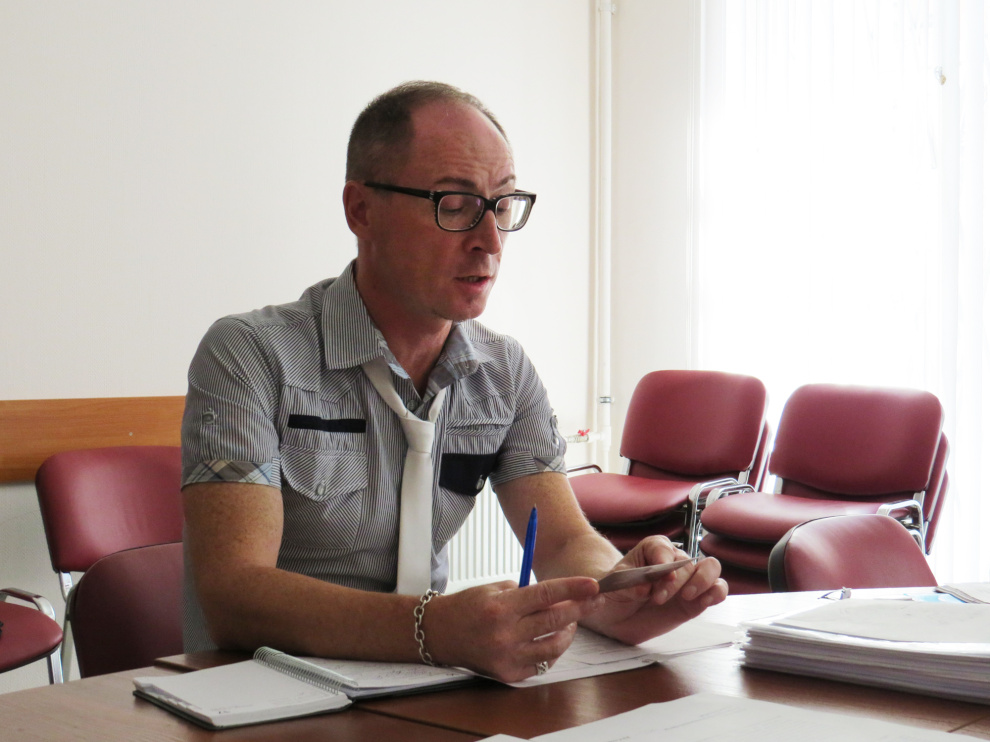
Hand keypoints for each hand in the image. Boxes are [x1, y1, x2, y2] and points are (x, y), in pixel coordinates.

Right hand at [425, 576, 603, 682]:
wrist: (440, 633)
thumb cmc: (468, 606)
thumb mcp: (494, 589)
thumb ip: (525, 593)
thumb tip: (557, 596)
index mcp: (501, 607)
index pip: (545, 595)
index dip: (572, 589)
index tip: (592, 585)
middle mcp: (505, 633)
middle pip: (555, 620)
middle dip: (580, 608)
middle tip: (594, 600)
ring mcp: (507, 656)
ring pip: (554, 646)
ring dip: (568, 632)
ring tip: (571, 621)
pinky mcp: (508, 673)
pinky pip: (541, 663)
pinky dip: (552, 650)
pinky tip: (553, 638)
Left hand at [582, 536, 727, 645]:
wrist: (617, 615)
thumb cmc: (613, 594)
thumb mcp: (607, 589)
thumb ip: (616, 588)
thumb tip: (634, 588)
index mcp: (650, 550)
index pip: (662, 547)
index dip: (663, 558)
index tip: (658, 572)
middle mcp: (672, 561)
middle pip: (685, 561)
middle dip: (675, 580)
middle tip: (658, 598)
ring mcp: (687, 580)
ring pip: (710, 568)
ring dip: (703, 581)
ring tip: (687, 597)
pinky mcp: (696, 599)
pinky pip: (717, 590)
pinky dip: (716, 593)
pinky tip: (704, 602)